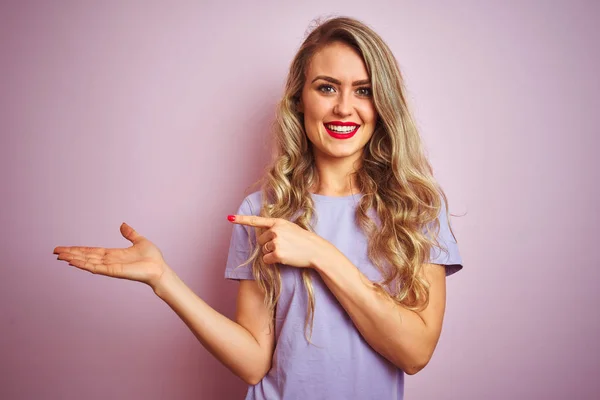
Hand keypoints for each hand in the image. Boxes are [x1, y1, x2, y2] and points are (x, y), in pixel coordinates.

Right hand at [53, 222, 169, 289]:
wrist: (159, 268)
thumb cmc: (152, 258)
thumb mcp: (139, 241)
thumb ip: (130, 234)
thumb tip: (123, 224)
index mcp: (113, 254)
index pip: (91, 251)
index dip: (78, 250)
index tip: (65, 248)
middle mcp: (109, 261)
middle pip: (85, 256)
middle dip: (71, 254)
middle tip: (55, 252)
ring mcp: (110, 267)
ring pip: (87, 262)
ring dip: (73, 259)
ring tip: (60, 256)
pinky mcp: (113, 271)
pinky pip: (95, 268)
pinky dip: (84, 265)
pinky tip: (73, 262)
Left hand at [229, 215, 330, 268]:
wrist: (316, 250)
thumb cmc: (304, 240)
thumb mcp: (291, 228)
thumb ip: (276, 228)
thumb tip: (262, 236)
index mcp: (278, 222)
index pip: (257, 220)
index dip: (242, 220)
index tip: (230, 218)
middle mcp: (276, 230)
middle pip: (261, 241)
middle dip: (268, 245)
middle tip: (284, 246)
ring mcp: (276, 242)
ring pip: (264, 251)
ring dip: (272, 253)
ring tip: (287, 251)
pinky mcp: (278, 254)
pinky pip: (266, 260)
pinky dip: (273, 261)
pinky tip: (285, 258)